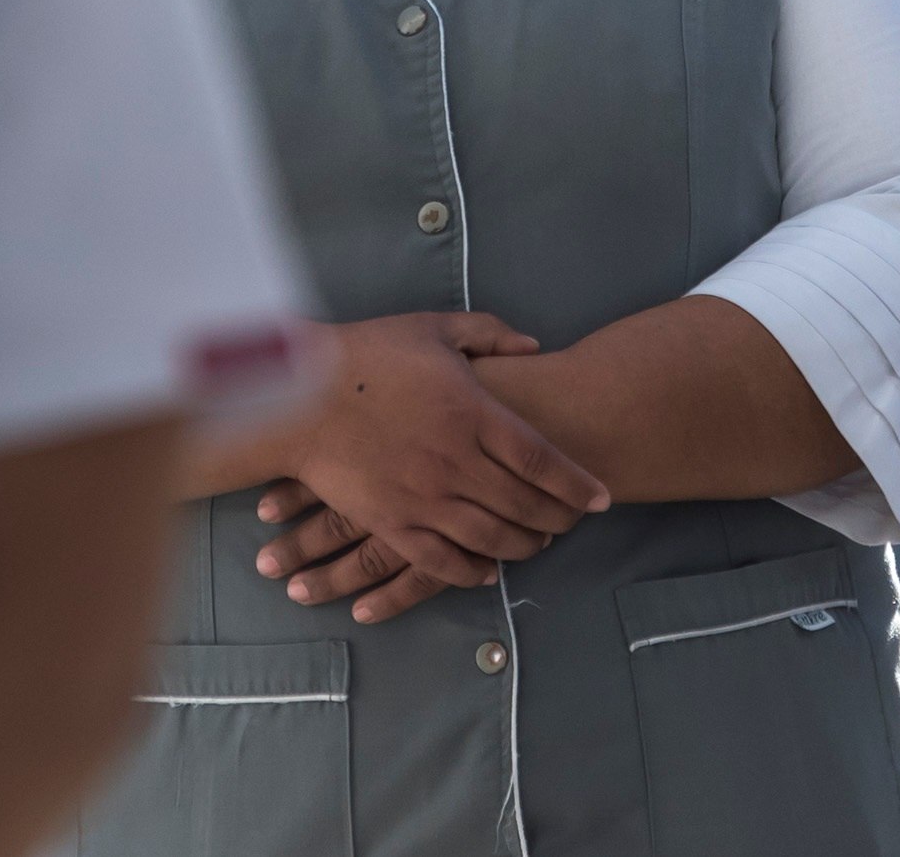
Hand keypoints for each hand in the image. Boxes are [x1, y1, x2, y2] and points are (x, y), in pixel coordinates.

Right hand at [250, 313, 606, 622]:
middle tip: (572, 523)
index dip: (578, 484)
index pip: (544, 460)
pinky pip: (442, 559)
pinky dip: (471, 570)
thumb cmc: (366, 354)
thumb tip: (535, 346)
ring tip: (536, 545)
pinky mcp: (392, 521)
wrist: (298, 391)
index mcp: (473, 412)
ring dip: (523, 546)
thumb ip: (488, 334)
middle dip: (558, 519)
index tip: (601, 499)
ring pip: (492, 536)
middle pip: (526, 505)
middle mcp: (458, 461)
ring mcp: (425, 496)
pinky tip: (485, 571)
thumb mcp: (432, 329)